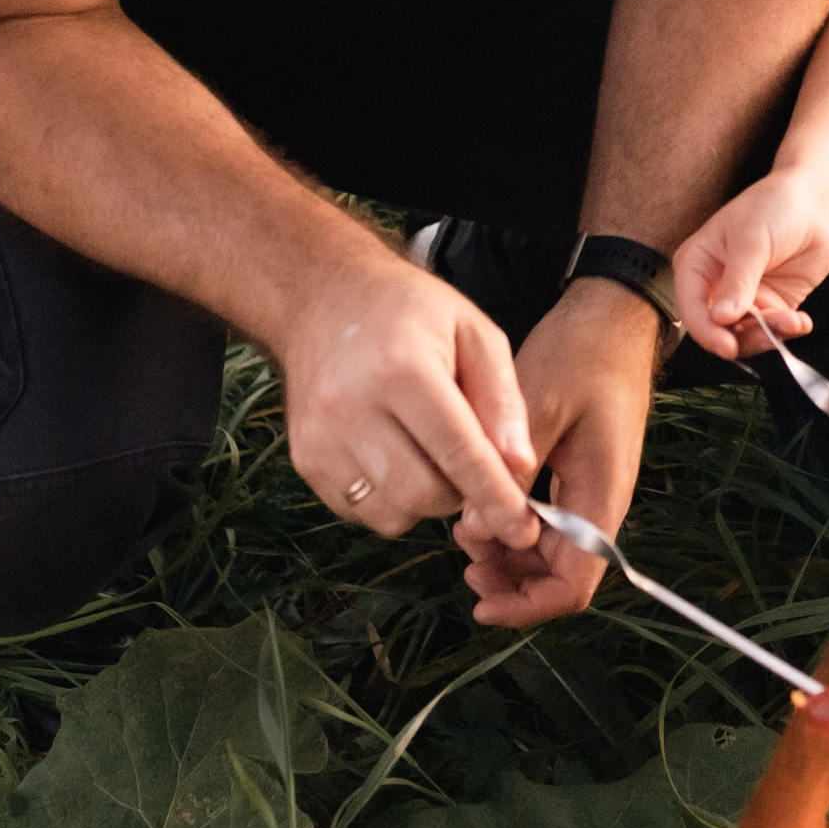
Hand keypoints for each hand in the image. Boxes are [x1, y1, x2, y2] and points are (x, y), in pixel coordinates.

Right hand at [276, 242, 538, 551]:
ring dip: (426, 501)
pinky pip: (361, 511)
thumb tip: (519, 465)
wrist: (320, 298)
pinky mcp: (305, 460)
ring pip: (393, 512)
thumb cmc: (407, 311)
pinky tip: (397, 459)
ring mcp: (321, 439)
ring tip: (430, 454)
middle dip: (461, 494)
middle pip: (424, 493)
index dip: (495, 497)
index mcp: (401, 370)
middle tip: (470, 462)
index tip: (523, 529)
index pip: (458, 452)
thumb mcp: (472, 331)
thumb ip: (502, 398)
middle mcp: (351, 408)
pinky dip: (391, 500)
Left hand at [454, 276, 662, 626]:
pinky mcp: (576, 476)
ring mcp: (589, 491)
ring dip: (508, 555)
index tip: (481, 602)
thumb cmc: (581, 353)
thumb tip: (475, 529)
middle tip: (463, 562)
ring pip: (550, 553)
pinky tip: (481, 507)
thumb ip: (511, 469)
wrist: (611, 318)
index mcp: (600, 495)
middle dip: (511, 581)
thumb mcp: (540, 404)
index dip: (528, 606)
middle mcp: (600, 503)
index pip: (574, 584)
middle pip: (559, 576)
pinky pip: (547, 522)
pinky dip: (513, 525)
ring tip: (465, 532)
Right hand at [673, 167, 828, 360]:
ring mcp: (745, 299)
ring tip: (793, 321)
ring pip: (746, 335)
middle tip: (769, 336)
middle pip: (718, 329)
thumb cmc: (773, 207)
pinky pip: (773, 330)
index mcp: (697, 265)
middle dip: (743, 338)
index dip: (706, 332)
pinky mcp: (772, 306)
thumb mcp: (751, 240)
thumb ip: (737, 280)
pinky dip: (787, 331)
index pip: (692, 308)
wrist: (813, 204)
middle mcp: (716, 287)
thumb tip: (721, 318)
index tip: (727, 347)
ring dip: (769, 335)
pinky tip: (801, 321)